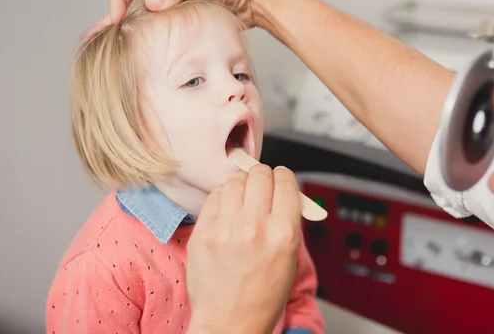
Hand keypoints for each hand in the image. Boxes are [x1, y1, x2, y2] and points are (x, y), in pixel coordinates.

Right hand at [87, 0, 292, 38]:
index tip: (117, 21)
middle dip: (117, 17)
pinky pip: (164, 25)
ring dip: (133, 28)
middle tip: (103, 38)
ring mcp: (180, 2)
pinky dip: (152, 35)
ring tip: (119, 47)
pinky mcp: (190, 17)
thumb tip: (151, 3)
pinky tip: (150, 49)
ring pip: (148, 14)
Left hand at [186, 165, 302, 333]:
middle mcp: (255, 226)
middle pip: (260, 173)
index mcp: (284, 232)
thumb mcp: (290, 257)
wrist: (230, 323)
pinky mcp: (204, 231)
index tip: (279, 181)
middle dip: (263, 177)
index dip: (283, 178)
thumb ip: (287, 220)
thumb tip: (281, 192)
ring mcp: (226, 228)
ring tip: (242, 199)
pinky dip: (222, 197)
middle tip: (260, 187)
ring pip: (235, 180)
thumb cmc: (262, 296)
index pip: (285, 180)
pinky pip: (214, 196)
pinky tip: (226, 210)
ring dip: (241, 185)